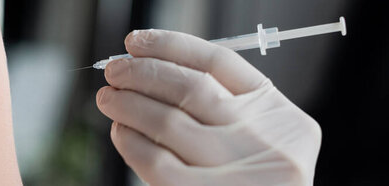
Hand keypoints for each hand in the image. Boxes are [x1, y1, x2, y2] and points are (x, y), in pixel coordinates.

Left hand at [96, 29, 321, 185]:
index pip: (219, 63)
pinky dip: (131, 143)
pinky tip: (121, 132)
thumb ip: (220, 112)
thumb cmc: (250, 181)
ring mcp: (242, 169)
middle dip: (143, 72)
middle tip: (115, 72)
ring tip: (109, 99)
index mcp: (279, 115)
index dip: (171, 47)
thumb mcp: (255, 143)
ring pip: (168, 121)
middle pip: (192, 87)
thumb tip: (152, 76)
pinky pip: (157, 162)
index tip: (137, 44)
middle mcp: (267, 139)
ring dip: (128, 104)